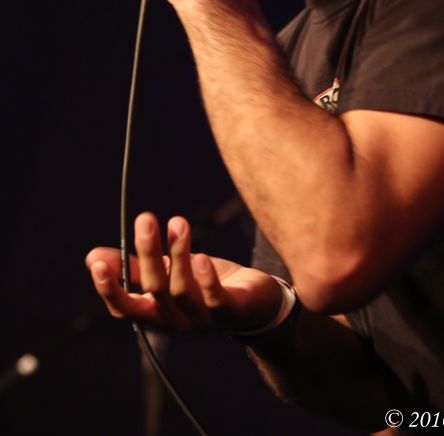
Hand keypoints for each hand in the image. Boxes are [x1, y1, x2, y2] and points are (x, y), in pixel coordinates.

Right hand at [86, 212, 282, 332]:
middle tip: (145, 219)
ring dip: (178, 254)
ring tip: (178, 223)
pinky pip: (215, 299)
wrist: (255, 307)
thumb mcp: (167, 274)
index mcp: (157, 313)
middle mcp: (176, 321)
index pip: (125, 308)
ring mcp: (203, 319)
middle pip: (155, 290)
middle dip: (148, 253)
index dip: (109, 289)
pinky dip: (206, 279)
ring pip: (182, 290)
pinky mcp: (230, 312)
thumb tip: (93, 257)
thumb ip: (134, 268)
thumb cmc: (204, 287)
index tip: (98, 263)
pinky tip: (201, 257)